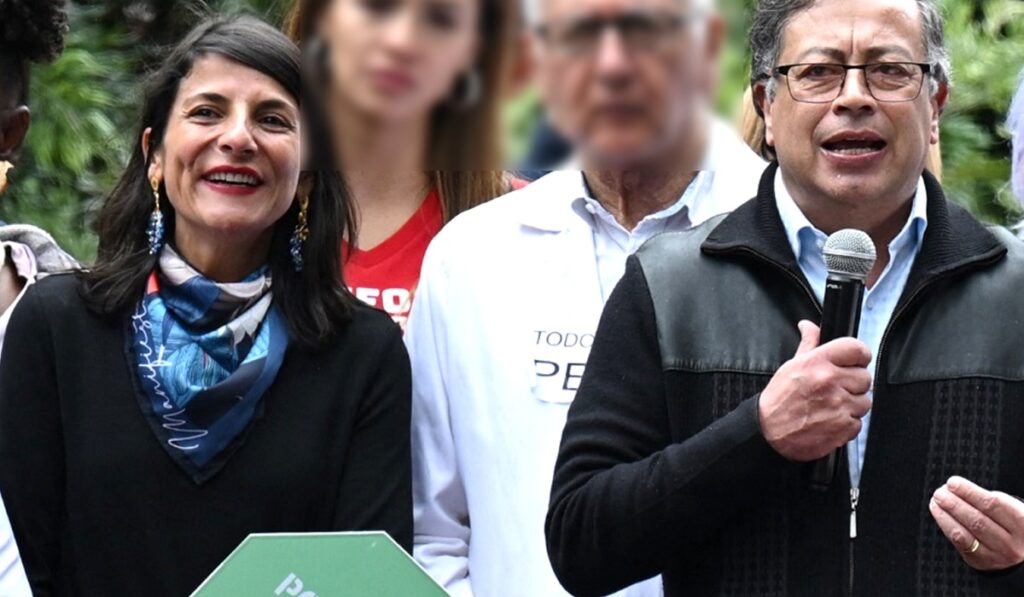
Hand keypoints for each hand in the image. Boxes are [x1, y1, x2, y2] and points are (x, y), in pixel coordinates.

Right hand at [758, 320, 872, 461]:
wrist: (768, 431)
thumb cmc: (779, 399)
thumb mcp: (791, 366)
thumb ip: (808, 344)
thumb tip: (809, 326)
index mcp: (817, 363)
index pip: (857, 349)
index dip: (859, 355)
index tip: (856, 361)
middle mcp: (829, 382)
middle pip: (865, 377)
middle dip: (853, 383)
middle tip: (836, 389)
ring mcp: (838, 405)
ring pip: (865, 401)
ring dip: (852, 405)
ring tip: (832, 406)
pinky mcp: (843, 427)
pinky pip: (858, 422)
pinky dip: (847, 423)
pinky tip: (831, 420)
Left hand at [930, 476, 1023, 570]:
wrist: (1021, 552)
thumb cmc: (1011, 522)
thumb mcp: (1012, 509)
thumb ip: (991, 500)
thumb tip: (957, 488)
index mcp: (1023, 522)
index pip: (992, 504)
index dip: (969, 492)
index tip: (952, 482)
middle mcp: (1012, 542)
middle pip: (977, 519)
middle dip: (954, 503)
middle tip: (940, 492)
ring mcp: (997, 554)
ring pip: (966, 532)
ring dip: (946, 513)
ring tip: (936, 500)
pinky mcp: (982, 561)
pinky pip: (960, 543)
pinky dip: (946, 525)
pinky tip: (939, 513)